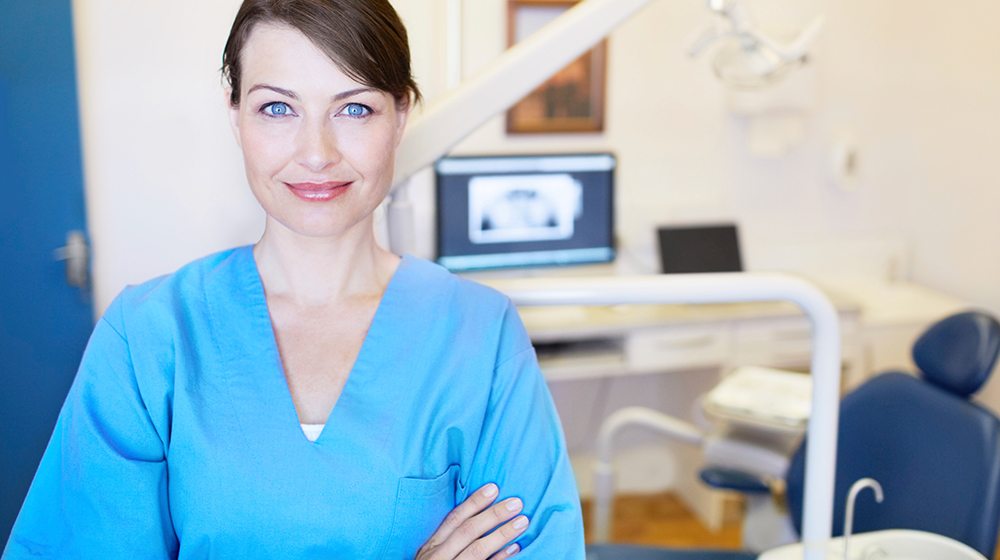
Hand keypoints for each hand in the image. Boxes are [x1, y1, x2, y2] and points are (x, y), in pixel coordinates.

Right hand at [415, 483, 529, 559]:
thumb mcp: (434, 556)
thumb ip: (451, 539)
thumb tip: (480, 516)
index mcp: (432, 547)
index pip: (454, 520)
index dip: (474, 503)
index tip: (493, 488)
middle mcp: (439, 558)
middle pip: (467, 532)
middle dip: (493, 515)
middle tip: (516, 503)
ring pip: (477, 551)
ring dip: (501, 535)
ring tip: (523, 522)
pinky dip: (500, 559)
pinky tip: (515, 548)